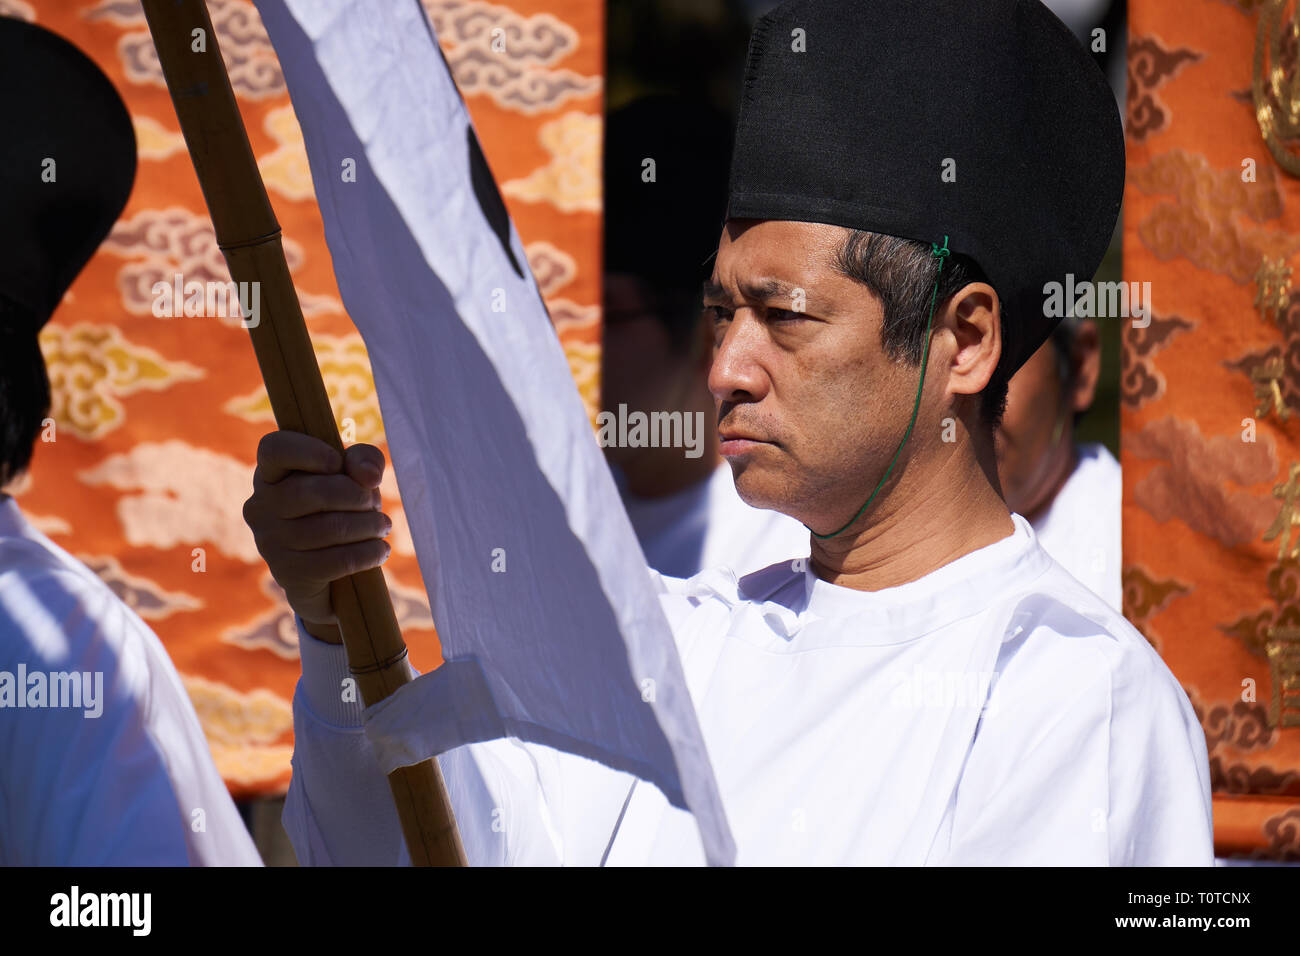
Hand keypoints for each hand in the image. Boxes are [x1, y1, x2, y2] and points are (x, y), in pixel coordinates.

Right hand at [242, 431, 391, 630]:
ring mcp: (270, 542)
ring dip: (368, 525)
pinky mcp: (288, 573)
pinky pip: (336, 561)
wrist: (331, 574)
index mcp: (271, 473)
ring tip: (382, 526)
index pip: (274, 449)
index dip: (309, 451)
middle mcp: (261, 506)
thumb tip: (367, 475)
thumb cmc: (342, 509)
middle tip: (375, 504)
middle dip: (357, 496)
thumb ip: (364, 460)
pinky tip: (380, 550)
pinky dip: (368, 553)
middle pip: (312, 492)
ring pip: (329, 528)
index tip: (338, 462)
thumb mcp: (355, 476)